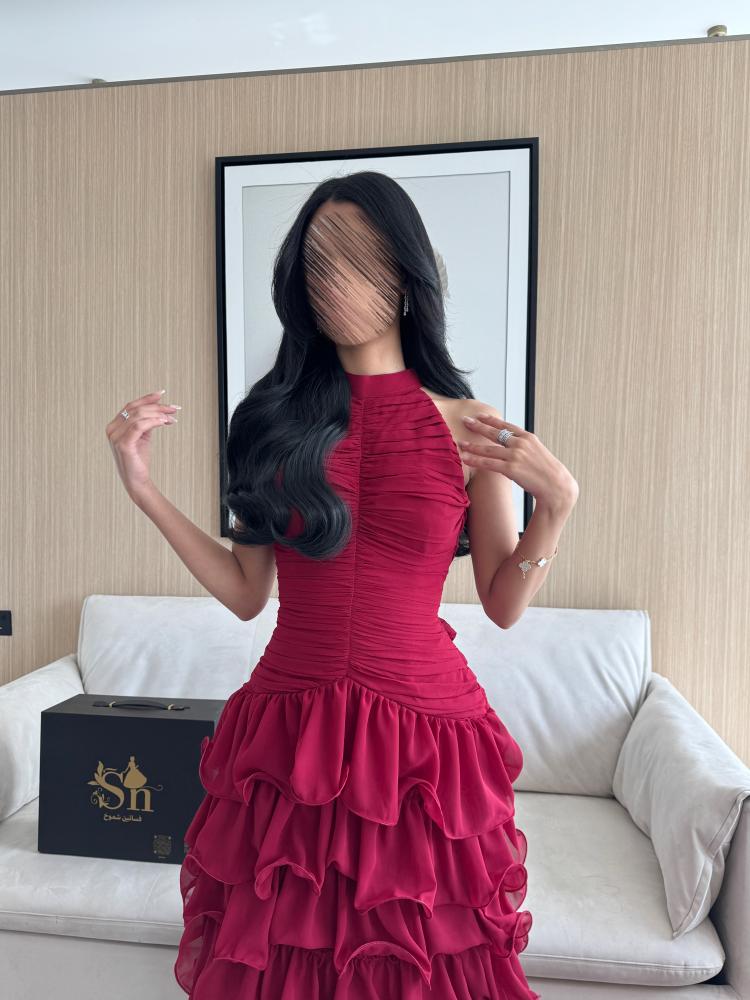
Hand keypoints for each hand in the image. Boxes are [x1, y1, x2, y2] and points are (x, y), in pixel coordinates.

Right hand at [106, 390, 180, 501]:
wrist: (137, 480)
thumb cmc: (140, 459)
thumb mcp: (143, 436)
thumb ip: (147, 421)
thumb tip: (159, 407)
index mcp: (114, 425)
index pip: (130, 406)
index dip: (146, 398)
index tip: (162, 394)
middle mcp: (112, 429)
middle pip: (136, 409)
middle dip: (157, 407)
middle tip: (174, 408)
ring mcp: (115, 437)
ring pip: (139, 416)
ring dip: (158, 414)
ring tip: (171, 417)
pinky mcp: (123, 444)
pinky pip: (139, 426)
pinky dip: (153, 421)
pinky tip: (164, 422)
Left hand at [458, 412, 577, 507]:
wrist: (557, 486)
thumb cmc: (547, 472)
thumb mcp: (538, 453)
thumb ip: (525, 447)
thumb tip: (513, 445)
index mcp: (528, 437)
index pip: (506, 425)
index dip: (491, 420)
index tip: (480, 415)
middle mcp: (521, 443)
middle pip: (494, 432)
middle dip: (478, 426)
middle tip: (465, 421)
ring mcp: (516, 455)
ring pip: (488, 449)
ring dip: (472, 445)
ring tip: (460, 443)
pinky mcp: (511, 469)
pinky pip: (488, 463)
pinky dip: (475, 460)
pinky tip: (465, 458)